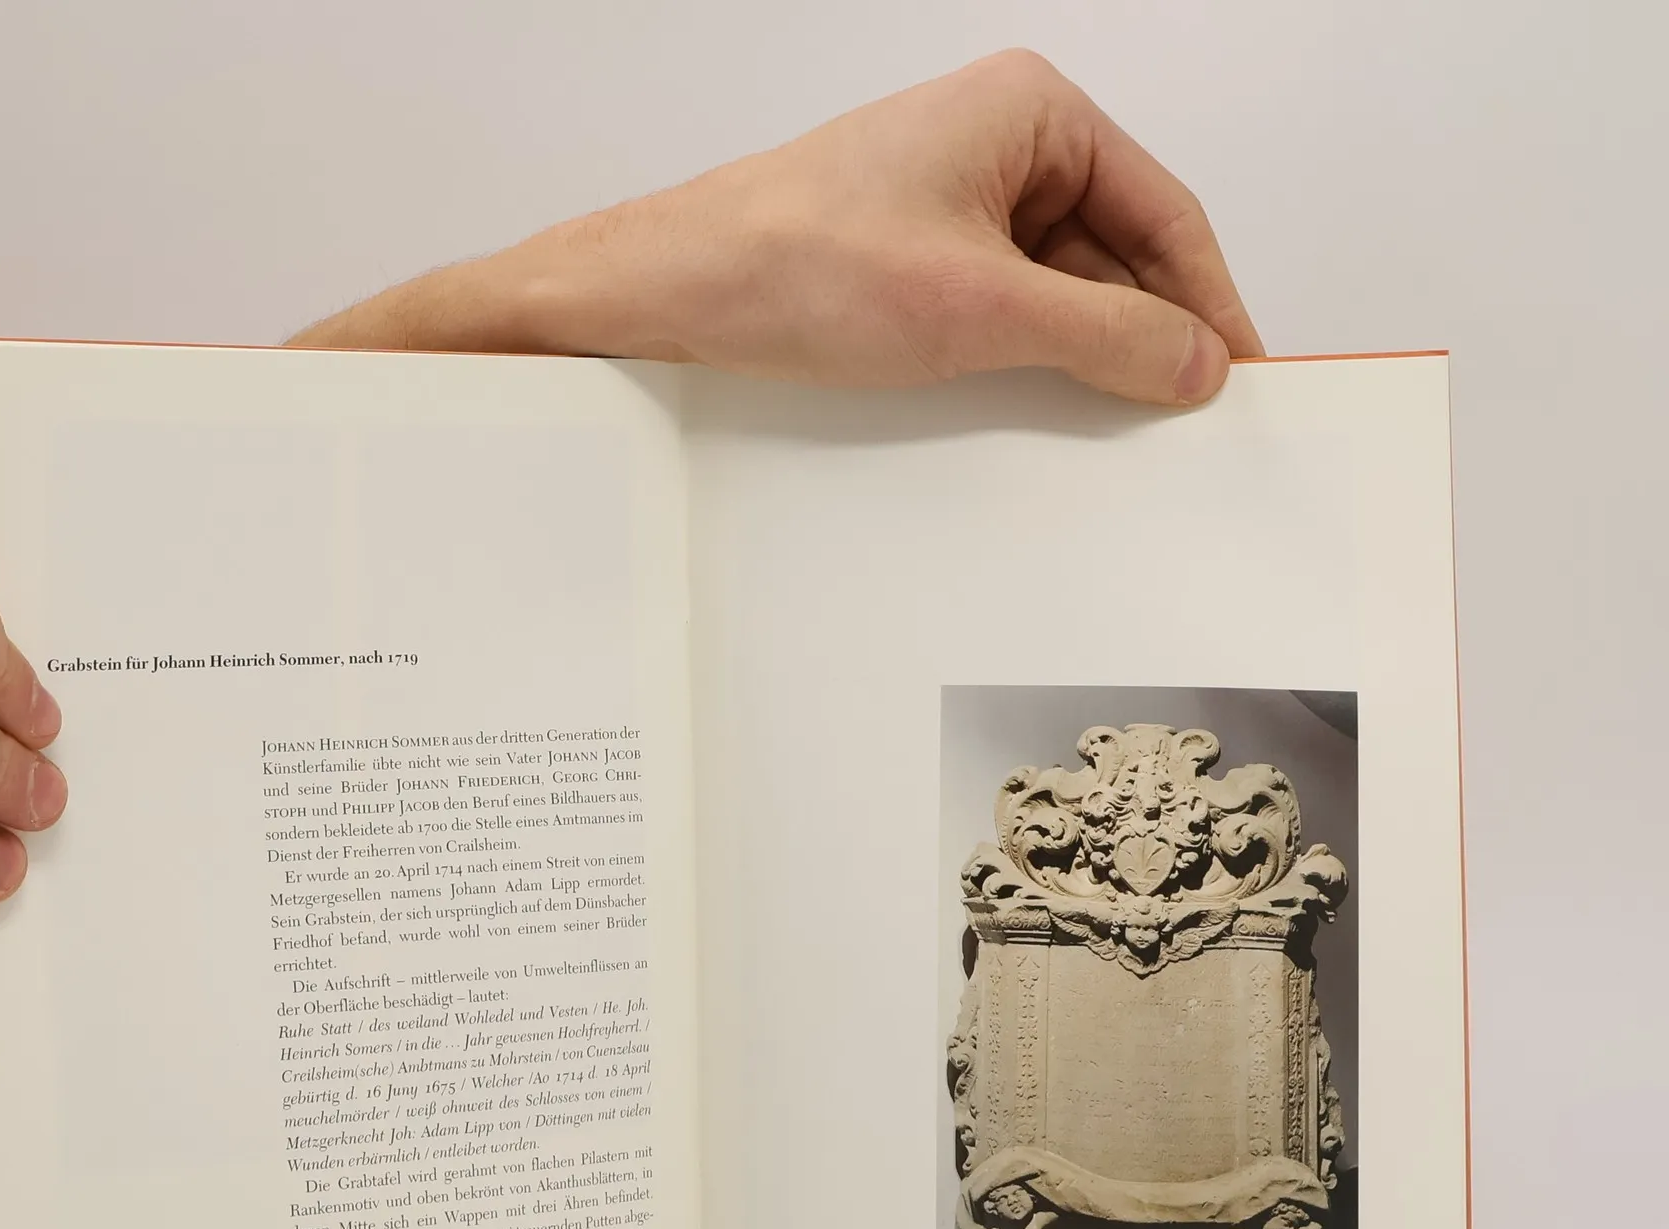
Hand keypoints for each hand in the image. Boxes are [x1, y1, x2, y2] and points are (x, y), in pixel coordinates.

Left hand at [298, 51, 1262, 405]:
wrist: (667, 292)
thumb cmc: (802, 266)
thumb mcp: (984, 312)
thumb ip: (1108, 336)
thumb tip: (1197, 363)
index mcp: (1033, 114)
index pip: (1164, 212)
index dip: (1209, 302)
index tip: (1239, 380)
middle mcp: (998, 143)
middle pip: (1117, 249)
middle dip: (1150, 334)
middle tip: (1186, 425)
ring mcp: (950, 200)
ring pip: (1058, 285)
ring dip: (1088, 355)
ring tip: (1120, 434)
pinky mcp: (909, 254)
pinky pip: (1001, 307)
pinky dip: (1030, 359)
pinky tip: (1044, 415)